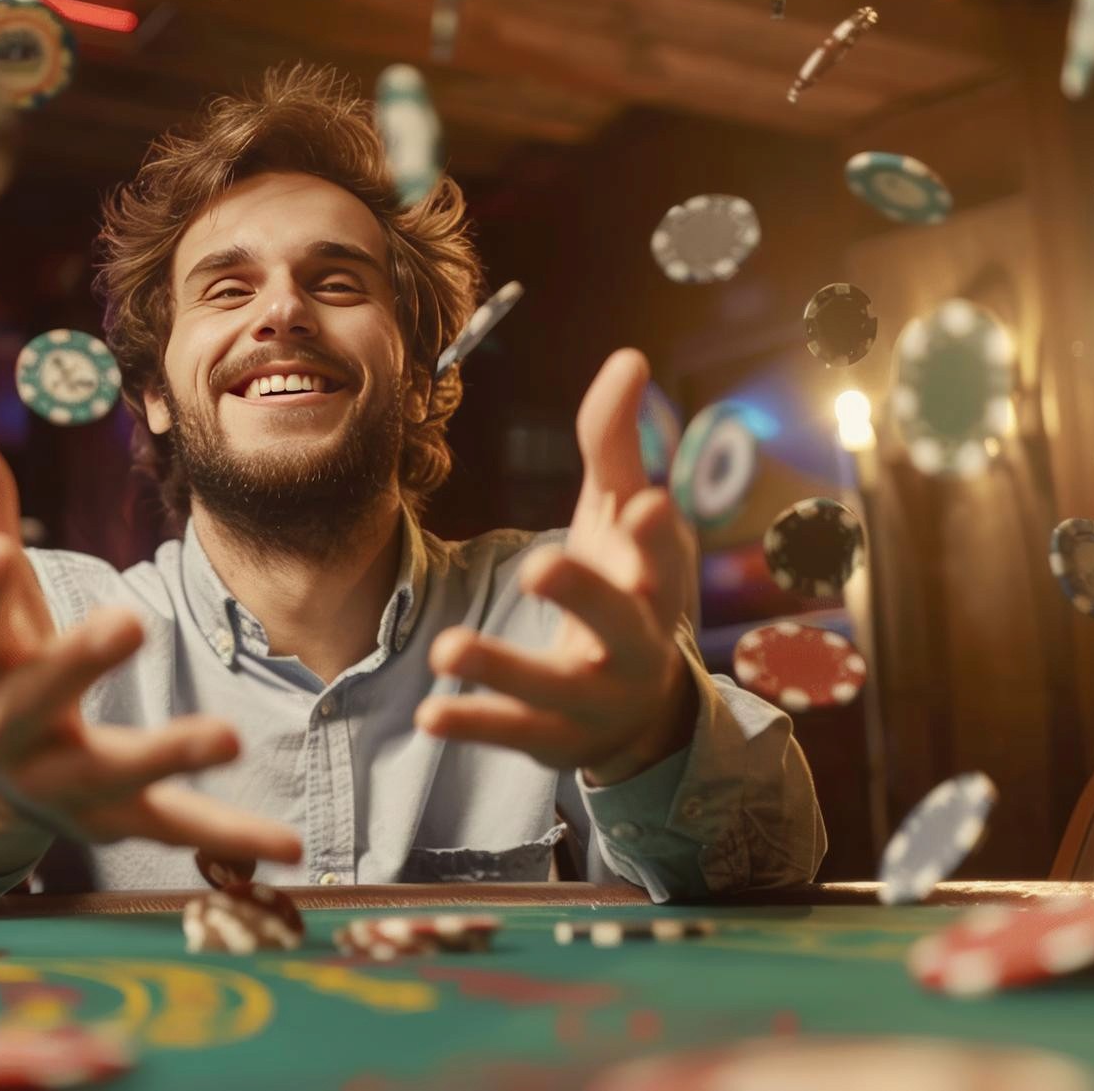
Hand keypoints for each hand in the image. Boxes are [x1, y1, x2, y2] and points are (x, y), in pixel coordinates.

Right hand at [0, 417, 303, 871]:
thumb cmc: (6, 661)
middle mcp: (13, 732)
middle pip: (37, 699)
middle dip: (79, 662)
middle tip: (129, 619)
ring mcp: (65, 785)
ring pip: (114, 773)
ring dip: (168, 753)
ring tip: (227, 737)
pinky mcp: (117, 823)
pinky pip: (177, 830)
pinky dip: (233, 841)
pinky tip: (291, 847)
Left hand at [415, 349, 698, 786]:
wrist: (637, 706)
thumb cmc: (623, 582)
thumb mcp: (618, 514)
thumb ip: (616, 441)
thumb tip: (629, 357)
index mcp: (655, 583)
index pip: (665, 556)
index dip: (657, 536)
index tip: (644, 505)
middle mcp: (636, 643)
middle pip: (619, 621)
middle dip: (584, 595)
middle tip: (540, 566)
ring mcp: (595, 697)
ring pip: (554, 687)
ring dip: (503, 667)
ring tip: (445, 649)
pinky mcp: (553, 735)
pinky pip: (513, 731)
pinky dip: (473, 724)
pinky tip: (429, 714)